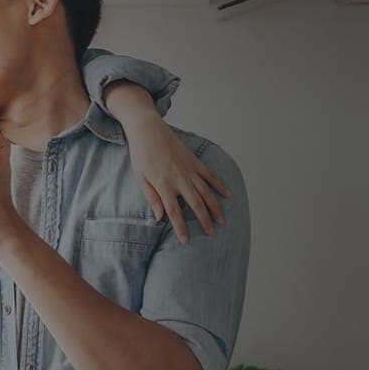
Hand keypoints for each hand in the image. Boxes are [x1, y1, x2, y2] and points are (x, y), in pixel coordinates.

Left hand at [125, 115, 230, 243]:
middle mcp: (179, 178)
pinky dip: (219, 185)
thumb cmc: (141, 154)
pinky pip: (210, 175)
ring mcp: (189, 169)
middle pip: (196, 204)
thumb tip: (159, 217)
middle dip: (204, 220)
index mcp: (164, 184)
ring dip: (215, 207)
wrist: (148, 129)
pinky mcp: (194, 161)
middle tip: (212, 233)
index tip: (186, 240)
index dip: (181, 227)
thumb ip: (152, 198)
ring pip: (206, 191)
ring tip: (221, 220)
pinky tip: (227, 194)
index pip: (174, 212)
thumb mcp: (141, 177)